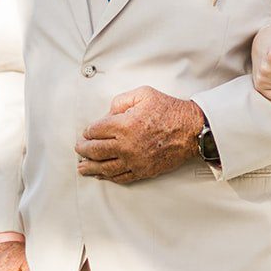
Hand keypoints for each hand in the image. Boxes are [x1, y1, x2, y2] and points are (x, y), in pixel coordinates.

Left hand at [76, 87, 203, 184]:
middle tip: (79, 149)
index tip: (86, 132)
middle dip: (83, 150)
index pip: (95, 131)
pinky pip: (121, 177)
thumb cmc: (170, 111)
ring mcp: (134, 160)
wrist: (191, 130)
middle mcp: (125, 145)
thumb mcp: (144, 94)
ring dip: (90, 167)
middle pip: (95, 150)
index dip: (88, 131)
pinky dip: (108, 177)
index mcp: (124, 124)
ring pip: (104, 167)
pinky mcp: (143, 170)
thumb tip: (109, 113)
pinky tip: (102, 175)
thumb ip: (121, 100)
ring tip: (82, 168)